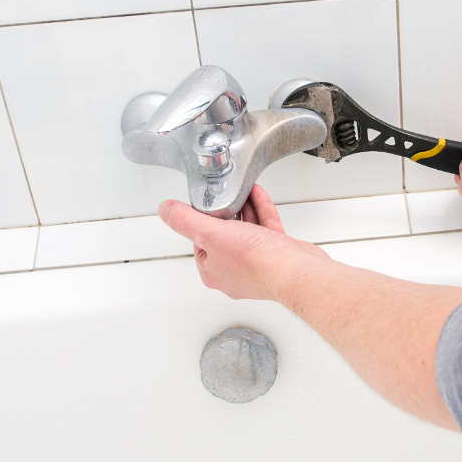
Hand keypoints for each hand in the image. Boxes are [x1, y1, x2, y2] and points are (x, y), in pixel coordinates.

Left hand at [158, 184, 328, 300]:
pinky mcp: (277, 255)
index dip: (201, 220)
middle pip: (225, 235)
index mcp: (213, 271)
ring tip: (242, 190)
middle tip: (225, 195)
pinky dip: (261, 210)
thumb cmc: (257, 262)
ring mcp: (257, 264)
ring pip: (247, 231)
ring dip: (244, 208)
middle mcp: (234, 271)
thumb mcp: (210, 234)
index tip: (205, 205)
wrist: (295, 271)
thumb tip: (166, 210)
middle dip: (226, 212)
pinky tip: (257, 194)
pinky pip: (266, 229)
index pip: (199, 242)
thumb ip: (186, 221)